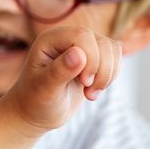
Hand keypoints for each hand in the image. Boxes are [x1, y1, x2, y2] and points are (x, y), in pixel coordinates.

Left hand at [2, 24, 120, 131]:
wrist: (36, 113)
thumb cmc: (34, 101)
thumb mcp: (44, 89)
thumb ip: (59, 71)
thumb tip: (78, 53)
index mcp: (50, 39)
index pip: (83, 36)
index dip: (91, 59)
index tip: (84, 82)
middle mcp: (67, 38)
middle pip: (102, 42)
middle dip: (101, 70)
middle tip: (88, 92)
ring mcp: (82, 47)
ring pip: (112, 49)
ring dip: (107, 75)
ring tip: (90, 94)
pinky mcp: (93, 59)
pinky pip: (115, 57)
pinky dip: (111, 76)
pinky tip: (94, 90)